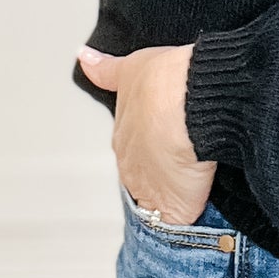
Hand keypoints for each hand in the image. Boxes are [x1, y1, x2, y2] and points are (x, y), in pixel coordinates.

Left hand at [76, 42, 216, 225]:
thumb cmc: (162, 81)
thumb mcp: (130, 67)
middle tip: (181, 159)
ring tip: (191, 184)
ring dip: (170, 193)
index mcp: (122, 134)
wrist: (183, 100)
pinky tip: (194, 211)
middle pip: (143, 174)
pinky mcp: (173, 208)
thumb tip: (84, 58)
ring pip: (157, 197)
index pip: (132, 147)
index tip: (161, 141)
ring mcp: (149, 188)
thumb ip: (107, 70)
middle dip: (158, 171)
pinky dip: (183, 217)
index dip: (149, 145)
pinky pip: (176, 219)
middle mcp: (130, 163)